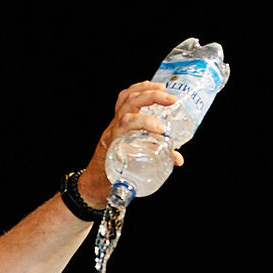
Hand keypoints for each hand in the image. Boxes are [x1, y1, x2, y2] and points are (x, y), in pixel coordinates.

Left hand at [76, 80, 181, 208]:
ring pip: (126, 97)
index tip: (162, 129)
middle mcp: (112, 127)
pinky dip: (139, 91)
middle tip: (170, 99)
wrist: (93, 183)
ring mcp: (113, 123)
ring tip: (162, 89)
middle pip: (129, 103)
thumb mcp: (132, 174)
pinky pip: (125, 100)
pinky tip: (151, 89)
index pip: (127, 122)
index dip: (145, 122)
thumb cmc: (109, 180)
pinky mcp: (117, 122)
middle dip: (151, 97)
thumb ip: (156, 164)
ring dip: (145, 89)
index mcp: (113, 139)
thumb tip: (178, 159)